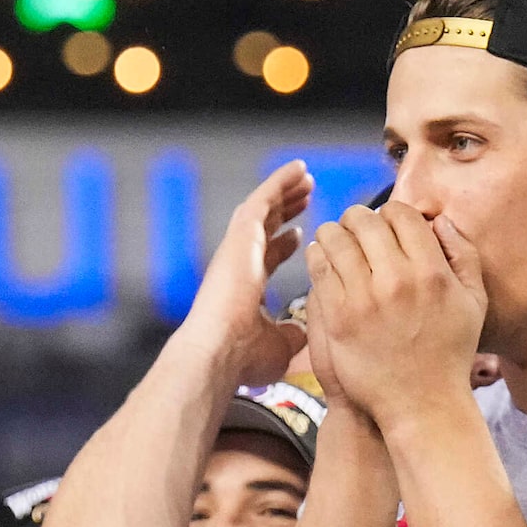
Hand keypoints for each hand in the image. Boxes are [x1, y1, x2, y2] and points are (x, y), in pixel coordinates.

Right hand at [176, 161, 311, 388]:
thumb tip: (307, 330)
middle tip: (306, 194)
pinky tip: (298, 169)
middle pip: (264, 227)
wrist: (219, 352)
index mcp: (246, 286)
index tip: (301, 234)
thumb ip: (294, 331)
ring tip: (305, 176)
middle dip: (286, 209)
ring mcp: (238, 247)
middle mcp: (239, 263)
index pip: (267, 258)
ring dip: (284, 191)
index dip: (284, 244)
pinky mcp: (240, 234)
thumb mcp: (281, 344)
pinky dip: (279, 182)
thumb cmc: (242, 357)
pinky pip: (263, 198)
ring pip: (263, 208)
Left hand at [302, 203, 485, 429]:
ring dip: (333, 234)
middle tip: (355, 229)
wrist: (421, 405)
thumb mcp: (474, 302)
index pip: (401, 214)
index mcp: (432, 271)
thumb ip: (463, 254)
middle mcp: (397, 279)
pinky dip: (317, 257)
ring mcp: (364, 297)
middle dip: (358, 219)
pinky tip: (322, 260)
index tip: (385, 225)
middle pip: (364, 221)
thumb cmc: (449, 354)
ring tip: (335, 241)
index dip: (390, 213)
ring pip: (335, 239)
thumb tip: (440, 220)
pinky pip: (319, 269)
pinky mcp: (338, 316)